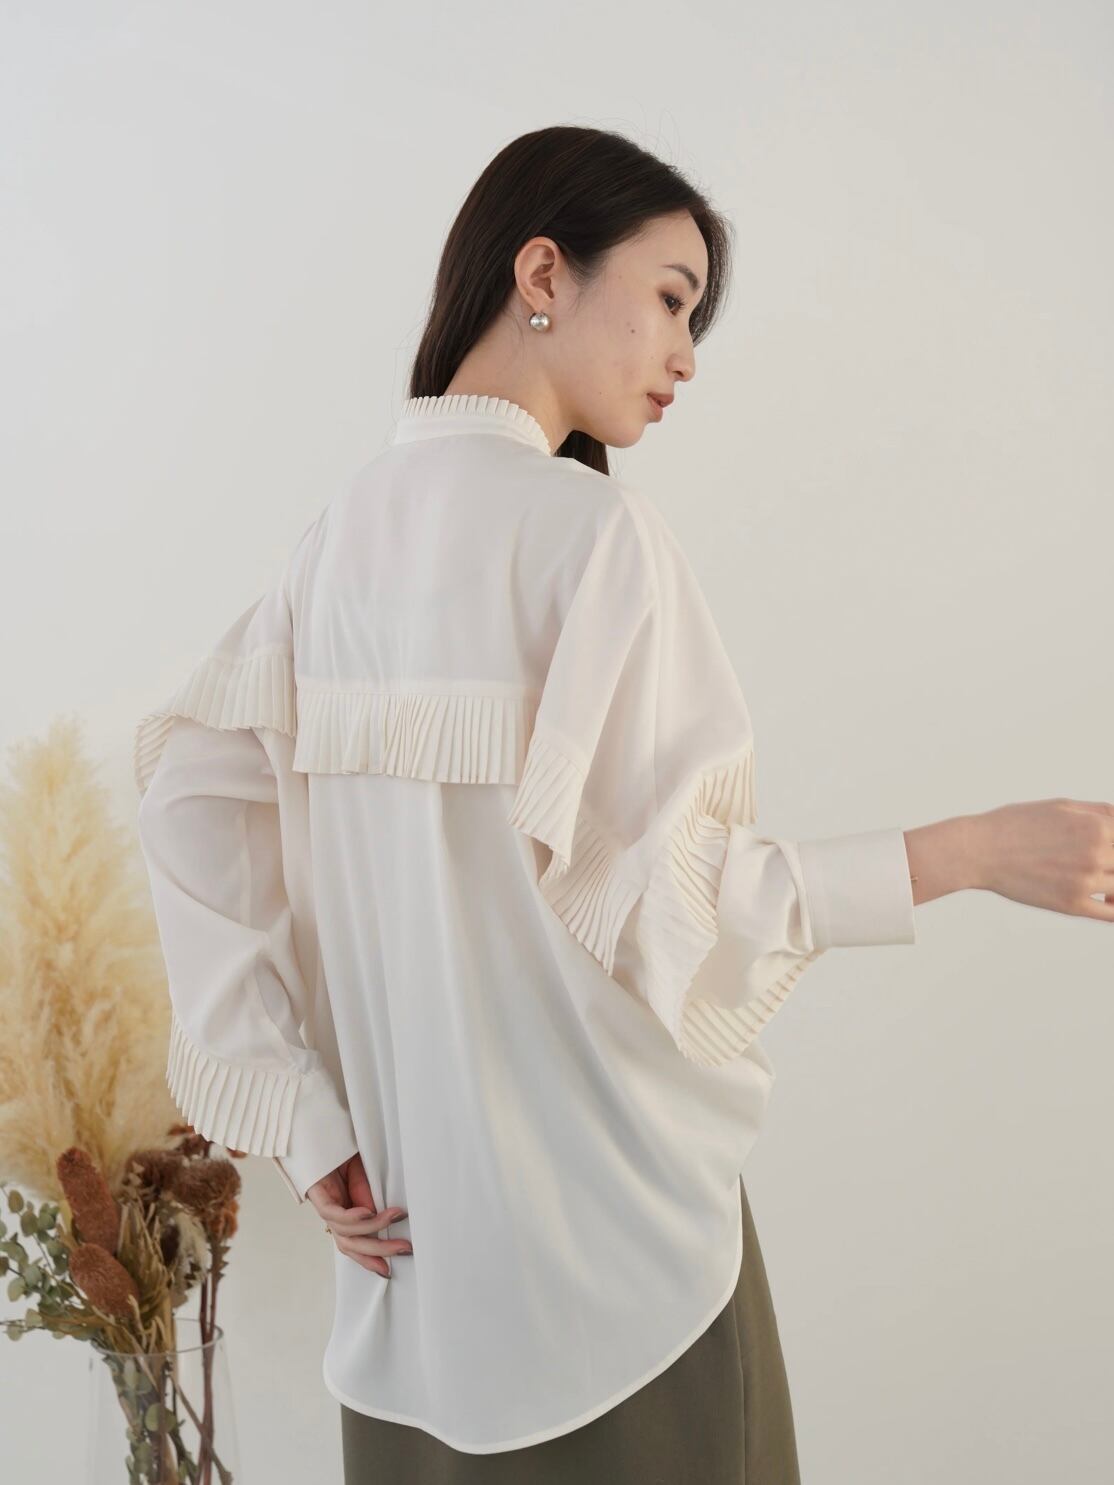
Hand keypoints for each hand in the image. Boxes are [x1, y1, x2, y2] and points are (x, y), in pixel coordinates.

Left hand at [306, 1151, 411, 1277]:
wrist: (320, 1130)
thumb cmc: (343, 1152)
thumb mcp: (366, 1177)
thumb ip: (371, 1197)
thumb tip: (381, 1220)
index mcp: (344, 1212)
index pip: (354, 1243)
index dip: (369, 1259)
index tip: (388, 1270)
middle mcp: (333, 1214)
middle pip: (351, 1244)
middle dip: (378, 1251)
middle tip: (404, 1249)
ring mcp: (324, 1205)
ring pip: (345, 1233)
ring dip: (373, 1228)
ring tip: (395, 1217)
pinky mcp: (316, 1194)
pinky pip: (334, 1214)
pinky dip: (353, 1217)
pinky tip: (368, 1212)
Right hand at [970, 799, 1113, 919]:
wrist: (979, 851)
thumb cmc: (1015, 825)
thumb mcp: (1061, 806)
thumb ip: (1099, 811)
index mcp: (1096, 826)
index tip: (1106, 849)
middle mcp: (1096, 853)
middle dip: (1113, 862)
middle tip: (1091, 862)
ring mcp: (1085, 881)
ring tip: (1103, 882)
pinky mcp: (1072, 905)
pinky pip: (1111, 913)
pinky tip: (1108, 901)